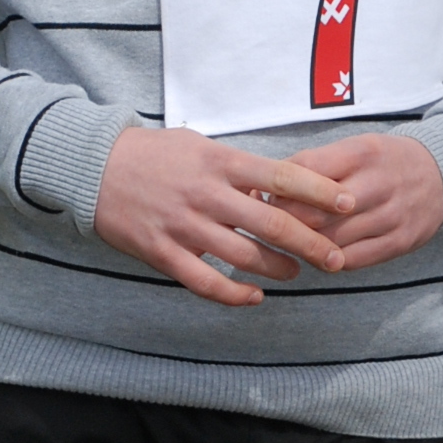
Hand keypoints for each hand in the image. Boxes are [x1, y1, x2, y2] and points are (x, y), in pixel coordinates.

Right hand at [95, 127, 353, 304]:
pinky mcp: (163, 252)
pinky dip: (234, 294)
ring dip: (277, 269)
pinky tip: (254, 297)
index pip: (283, 178)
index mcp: (221, 163)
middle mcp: (207, 195)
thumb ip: (239, 166)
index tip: (349, 204)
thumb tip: (282, 183)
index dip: (321, 193)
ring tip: (295, 273)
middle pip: (272, 224)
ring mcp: (185, 226)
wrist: (92, 166)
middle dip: (311, 244)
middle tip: (336, 258)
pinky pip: (206, 282)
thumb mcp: (200, 145)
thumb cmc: (154, 153)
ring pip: (245, 257)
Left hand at [278, 130, 442, 268]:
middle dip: (286, 222)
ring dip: (305, 245)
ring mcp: (392, 215)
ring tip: (294, 241)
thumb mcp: (355, 147)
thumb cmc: (385, 162)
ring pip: (330, 241)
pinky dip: (331, 259)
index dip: (278, 189)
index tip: (267, 196)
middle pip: (314, 213)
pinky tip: (322, 252)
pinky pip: (353, 260)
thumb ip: (315, 165)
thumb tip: (266, 188)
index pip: (304, 173)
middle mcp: (378, 183)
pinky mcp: (401, 241)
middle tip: (273, 225)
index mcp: (362, 153)